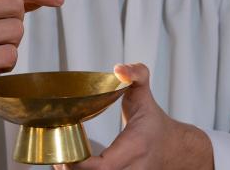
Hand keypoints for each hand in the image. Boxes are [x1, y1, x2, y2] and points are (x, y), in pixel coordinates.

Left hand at [56, 63, 213, 169]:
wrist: (174, 148)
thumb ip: (136, 74)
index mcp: (134, 146)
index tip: (63, 150)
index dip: (78, 163)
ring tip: (60, 158)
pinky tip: (71, 164)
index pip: (103, 166)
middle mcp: (132, 168)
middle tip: (55, 152)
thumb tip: (118, 69)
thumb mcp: (145, 93)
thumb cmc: (155, 123)